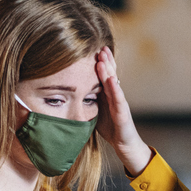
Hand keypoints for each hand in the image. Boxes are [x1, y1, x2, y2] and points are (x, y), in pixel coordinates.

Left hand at [92, 47, 151, 175]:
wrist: (124, 145)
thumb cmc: (110, 128)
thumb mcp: (94, 112)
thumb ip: (86, 101)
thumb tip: (66, 96)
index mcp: (107, 95)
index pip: (103, 75)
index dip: (99, 63)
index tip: (91, 49)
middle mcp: (114, 96)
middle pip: (109, 74)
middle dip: (105, 60)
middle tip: (99, 46)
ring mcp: (120, 103)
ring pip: (114, 83)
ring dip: (108, 70)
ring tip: (103, 58)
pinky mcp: (123, 113)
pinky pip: (119, 99)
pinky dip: (115, 89)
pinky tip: (112, 80)